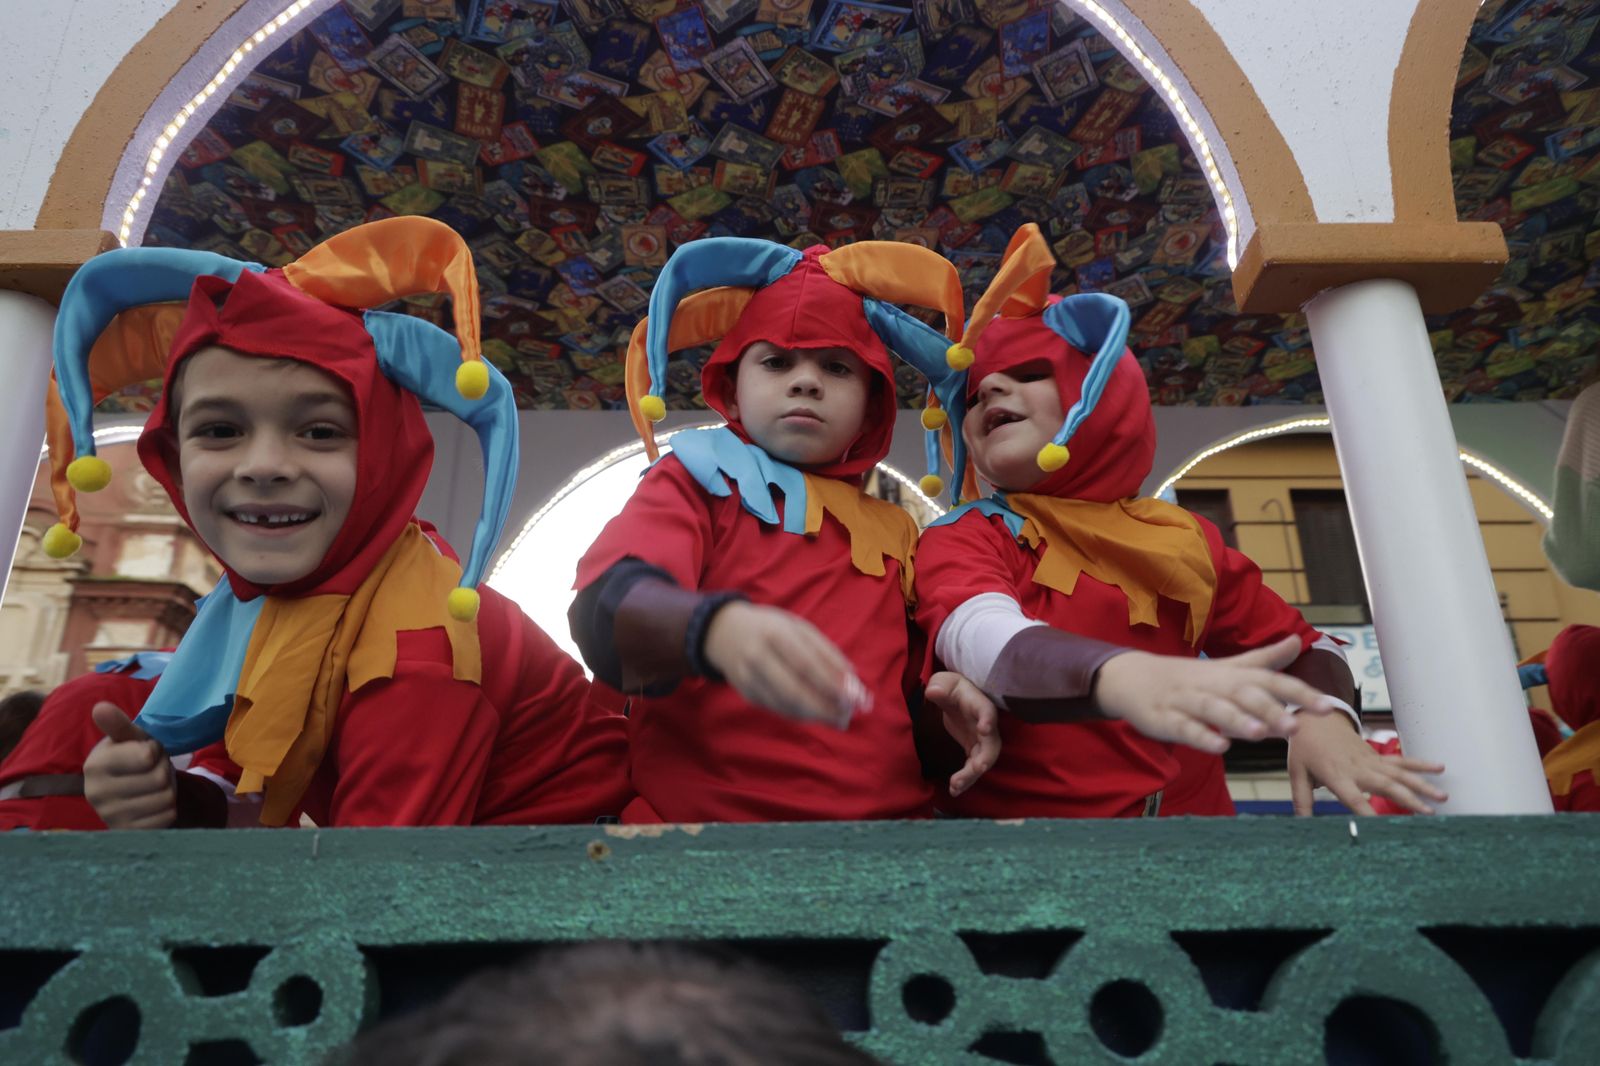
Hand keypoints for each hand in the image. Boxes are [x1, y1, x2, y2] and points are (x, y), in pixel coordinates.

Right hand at [83, 702, 176, 828]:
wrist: (128, 793)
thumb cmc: (132, 758)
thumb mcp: (129, 738)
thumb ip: (118, 724)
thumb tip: (100, 707)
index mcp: (95, 765)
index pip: (147, 756)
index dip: (154, 751)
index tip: (144, 752)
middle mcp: (96, 793)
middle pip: (160, 778)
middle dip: (163, 771)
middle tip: (151, 770)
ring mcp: (110, 816)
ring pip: (166, 799)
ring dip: (168, 790)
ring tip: (152, 785)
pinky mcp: (128, 833)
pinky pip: (167, 818)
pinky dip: (168, 808)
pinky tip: (152, 804)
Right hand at [704, 602, 871, 728]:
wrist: (726, 632)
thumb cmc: (772, 628)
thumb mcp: (799, 628)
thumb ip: (826, 651)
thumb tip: (852, 679)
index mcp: (775, 634)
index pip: (807, 664)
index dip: (831, 684)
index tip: (854, 698)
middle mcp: (758, 657)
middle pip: (794, 691)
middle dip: (825, 708)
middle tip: (847, 716)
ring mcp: (748, 678)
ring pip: (786, 705)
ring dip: (815, 716)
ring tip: (838, 719)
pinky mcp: (746, 693)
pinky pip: (778, 709)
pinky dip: (801, 715)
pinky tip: (817, 714)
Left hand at [925, 672, 999, 796]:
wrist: (957, 697)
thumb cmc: (952, 688)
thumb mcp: (944, 682)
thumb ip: (940, 685)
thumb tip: (933, 691)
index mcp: (979, 705)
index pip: (987, 711)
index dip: (988, 720)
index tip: (984, 729)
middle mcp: (986, 725)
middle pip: (991, 744)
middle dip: (986, 757)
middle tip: (977, 768)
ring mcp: (982, 740)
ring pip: (983, 761)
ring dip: (972, 775)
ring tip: (956, 786)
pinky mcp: (974, 750)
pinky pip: (973, 768)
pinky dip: (966, 780)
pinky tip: (954, 790)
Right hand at [1094, 636, 1341, 754]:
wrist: (1131, 677)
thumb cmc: (1188, 677)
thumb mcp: (1227, 667)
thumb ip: (1264, 659)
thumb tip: (1297, 641)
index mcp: (1230, 674)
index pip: (1269, 681)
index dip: (1297, 693)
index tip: (1325, 707)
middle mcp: (1211, 684)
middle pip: (1242, 694)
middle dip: (1269, 709)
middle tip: (1294, 725)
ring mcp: (1186, 701)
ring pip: (1213, 709)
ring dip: (1236, 720)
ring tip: (1260, 733)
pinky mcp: (1164, 719)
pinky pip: (1184, 728)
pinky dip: (1201, 737)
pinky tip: (1220, 747)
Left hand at [1289, 713, 1446, 815]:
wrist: (1312, 720)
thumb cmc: (1304, 748)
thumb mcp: (1297, 774)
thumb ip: (1302, 800)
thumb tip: (1300, 824)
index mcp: (1337, 775)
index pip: (1354, 798)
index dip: (1367, 812)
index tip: (1382, 827)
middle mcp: (1358, 768)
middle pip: (1387, 785)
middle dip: (1409, 799)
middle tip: (1430, 813)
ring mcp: (1370, 761)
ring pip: (1400, 773)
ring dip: (1422, 785)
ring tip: (1442, 797)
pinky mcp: (1376, 756)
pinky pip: (1401, 760)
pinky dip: (1420, 763)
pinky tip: (1440, 768)